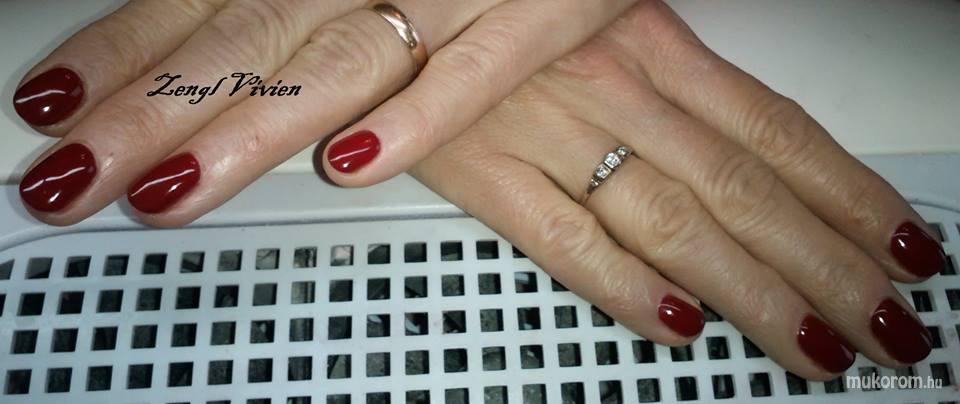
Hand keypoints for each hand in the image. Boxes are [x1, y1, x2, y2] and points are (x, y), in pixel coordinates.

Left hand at [14, 0, 635, 224]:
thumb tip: (184, 41)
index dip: (119, 54)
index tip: (54, 107)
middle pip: (243, 39)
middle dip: (149, 112)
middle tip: (78, 177)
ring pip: (338, 60)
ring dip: (251, 127)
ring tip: (176, 192)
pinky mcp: (539, 11)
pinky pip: (478, 69)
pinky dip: (421, 117)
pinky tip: (358, 164)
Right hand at [410, 1, 943, 379]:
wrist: (395, 17)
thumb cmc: (501, 13)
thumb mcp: (605, 22)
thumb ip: (676, 90)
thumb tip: (751, 159)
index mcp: (649, 40)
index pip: (774, 130)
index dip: (846, 195)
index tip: (901, 246)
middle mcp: (612, 86)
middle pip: (741, 189)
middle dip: (824, 265)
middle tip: (882, 325)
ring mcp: (550, 132)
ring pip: (672, 222)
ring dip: (751, 291)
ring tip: (808, 343)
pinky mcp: (487, 173)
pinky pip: (565, 240)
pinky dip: (625, 287)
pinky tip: (676, 323)